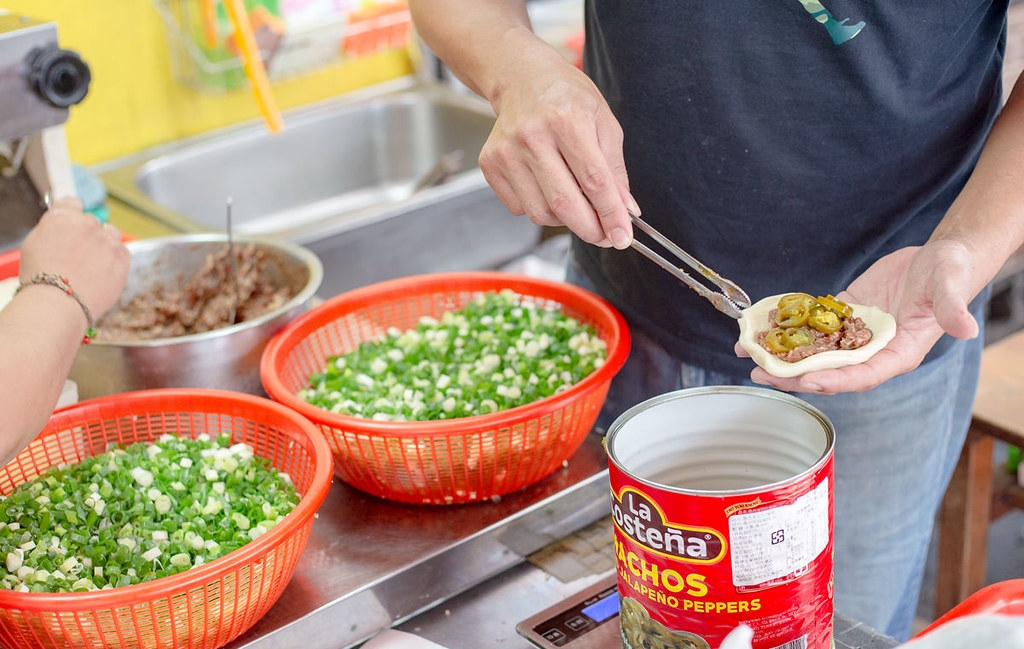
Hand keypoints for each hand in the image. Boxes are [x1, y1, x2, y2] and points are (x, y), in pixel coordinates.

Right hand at [19, 197, 129, 318]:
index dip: (71, 216)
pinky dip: (116, 259)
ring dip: (105, 244)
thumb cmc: (40, 278)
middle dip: (87, 235)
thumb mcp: (34, 244)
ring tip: (93, 265)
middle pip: (92, 222)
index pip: (72, 203)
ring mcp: (107, 241)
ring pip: (111, 234)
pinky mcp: (122, 258)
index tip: (72, 227)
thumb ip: (53, 228)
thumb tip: (64, 225)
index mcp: (62, 217)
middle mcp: (87, 224)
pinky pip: (123, 251)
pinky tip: (104, 273)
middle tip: (79, 256)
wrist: (58, 303)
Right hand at [480, 50, 636, 248]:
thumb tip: (626, 210)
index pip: (594, 181)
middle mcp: (533, 136)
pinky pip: (519, 208)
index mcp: (567, 120)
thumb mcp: (603, 121)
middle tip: (604, 236)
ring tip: (574, 201)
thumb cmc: (566, 96)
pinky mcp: (490, 163)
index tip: (622, 237)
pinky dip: (539, 208)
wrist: (521, 76)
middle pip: (564, 203)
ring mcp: (507, 151)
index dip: (611, 215)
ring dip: (564, 219)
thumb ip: (615, 169)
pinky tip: (547, 187)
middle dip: (589, 229)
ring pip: (540, 212)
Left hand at [736, 241, 980, 393]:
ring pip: (815, 351)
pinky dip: (788, 327)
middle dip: (794, 375)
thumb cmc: (952, 273)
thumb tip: (966, 328)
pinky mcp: (844, 314)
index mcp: (900, 353)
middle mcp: (873, 350)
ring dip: (782, 355)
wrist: (941, 257)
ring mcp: (856, 334)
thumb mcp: (951, 286)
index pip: (864, 376)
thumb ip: (952, 309)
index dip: (835, 380)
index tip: (807, 381)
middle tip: (760, 373)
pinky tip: (761, 326)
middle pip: (829, 370)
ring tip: (747, 353)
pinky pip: (812, 325)